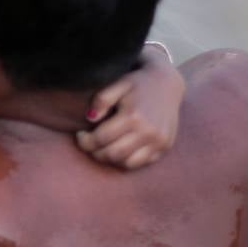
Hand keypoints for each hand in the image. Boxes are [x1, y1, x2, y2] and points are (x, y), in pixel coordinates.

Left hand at [76, 51, 184, 169]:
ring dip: (110, 159)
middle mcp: (148, 131)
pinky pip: (141, 163)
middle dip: (95, 152)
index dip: (85, 141)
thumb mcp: (118, 84)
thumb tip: (90, 118)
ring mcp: (158, 141)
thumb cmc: (138, 83)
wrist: (168, 83)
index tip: (80, 135)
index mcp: (133, 116)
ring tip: (103, 147)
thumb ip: (102, 100)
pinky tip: (119, 148)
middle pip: (112, 154)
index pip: (101, 139)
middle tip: (89, 144)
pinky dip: (126, 160)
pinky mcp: (164, 147)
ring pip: (126, 163)